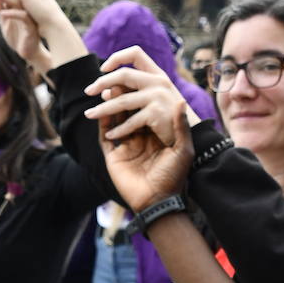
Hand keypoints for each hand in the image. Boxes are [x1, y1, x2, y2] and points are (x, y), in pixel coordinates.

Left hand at [0, 0, 51, 72]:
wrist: (27, 53)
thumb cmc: (17, 37)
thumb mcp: (5, 20)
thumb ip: (2, 8)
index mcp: (20, 6)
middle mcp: (26, 9)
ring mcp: (29, 17)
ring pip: (17, 3)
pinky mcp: (31, 27)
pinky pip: (22, 17)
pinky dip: (12, 14)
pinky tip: (3, 13)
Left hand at [85, 46, 200, 138]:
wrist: (196, 138)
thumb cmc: (171, 121)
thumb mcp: (153, 102)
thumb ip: (133, 93)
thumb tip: (106, 91)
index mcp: (159, 75)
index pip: (136, 53)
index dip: (117, 57)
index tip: (103, 68)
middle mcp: (159, 81)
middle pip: (123, 75)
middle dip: (101, 82)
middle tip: (88, 91)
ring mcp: (158, 96)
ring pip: (120, 100)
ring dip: (102, 108)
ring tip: (89, 115)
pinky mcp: (156, 113)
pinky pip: (129, 120)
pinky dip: (118, 129)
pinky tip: (110, 134)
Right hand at [96, 78, 193, 212]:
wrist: (159, 202)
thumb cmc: (174, 178)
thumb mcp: (183, 150)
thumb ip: (180, 126)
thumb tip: (181, 100)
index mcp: (156, 135)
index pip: (146, 110)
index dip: (142, 95)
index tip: (139, 80)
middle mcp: (140, 138)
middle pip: (129, 112)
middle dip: (123, 96)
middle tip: (118, 80)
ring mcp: (125, 146)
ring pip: (115, 121)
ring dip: (110, 106)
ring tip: (107, 91)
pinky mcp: (113, 156)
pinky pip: (105, 136)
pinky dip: (102, 123)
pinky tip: (101, 110)